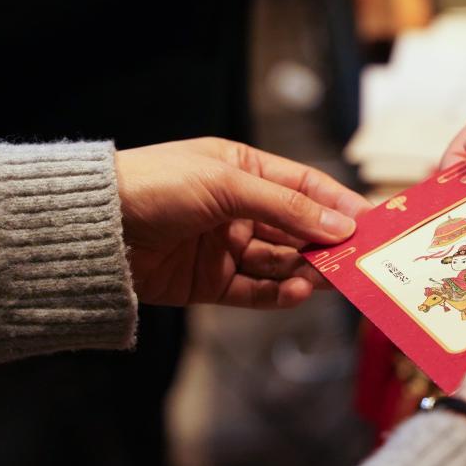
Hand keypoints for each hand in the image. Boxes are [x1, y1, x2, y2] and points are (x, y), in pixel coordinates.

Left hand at [115, 137, 370, 308]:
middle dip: (327, 243)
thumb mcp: (227, 184)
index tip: (371, 221)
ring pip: (281, 262)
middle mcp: (239, 209)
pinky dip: (279, 294)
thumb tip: (340, 224)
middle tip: (357, 259)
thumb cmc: (157, 186)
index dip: (337, 204)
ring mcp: (226, 247)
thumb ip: (286, 207)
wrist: (94, 229)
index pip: (304, 187)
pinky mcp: (211, 282)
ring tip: (327, 278)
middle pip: (297, 228)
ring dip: (306, 270)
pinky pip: (256, 291)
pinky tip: (297, 291)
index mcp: (243, 170)